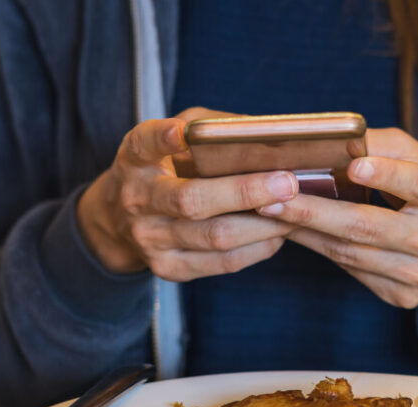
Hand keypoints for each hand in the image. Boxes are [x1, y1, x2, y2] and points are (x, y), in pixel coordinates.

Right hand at [77, 108, 298, 280]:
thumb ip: (208, 129)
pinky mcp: (168, 268)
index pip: (144, 144)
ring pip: (215, 236)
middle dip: (245, 192)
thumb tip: (263, 130)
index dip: (162, 139)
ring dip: (263, 224)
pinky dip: (258, 248)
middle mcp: (138, 199)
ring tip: (297, 209)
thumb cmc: (164, 168)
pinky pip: (223, 262)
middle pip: (192, 201)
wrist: (120, 219)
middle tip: (288, 183)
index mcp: (136, 158)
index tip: (181, 134)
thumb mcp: (172, 138)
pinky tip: (279, 233)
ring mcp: (151, 239)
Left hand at [258, 128, 417, 308]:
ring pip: (353, 254)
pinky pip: (353, 271)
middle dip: (315, 211)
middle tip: (272, 197)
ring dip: (307, 233)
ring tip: (272, 213)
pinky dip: (322, 250)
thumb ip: (384, 147)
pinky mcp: (406, 296)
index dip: (388, 176)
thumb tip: (336, 139)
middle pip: (370, 227)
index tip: (355, 167)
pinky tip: (299, 234)